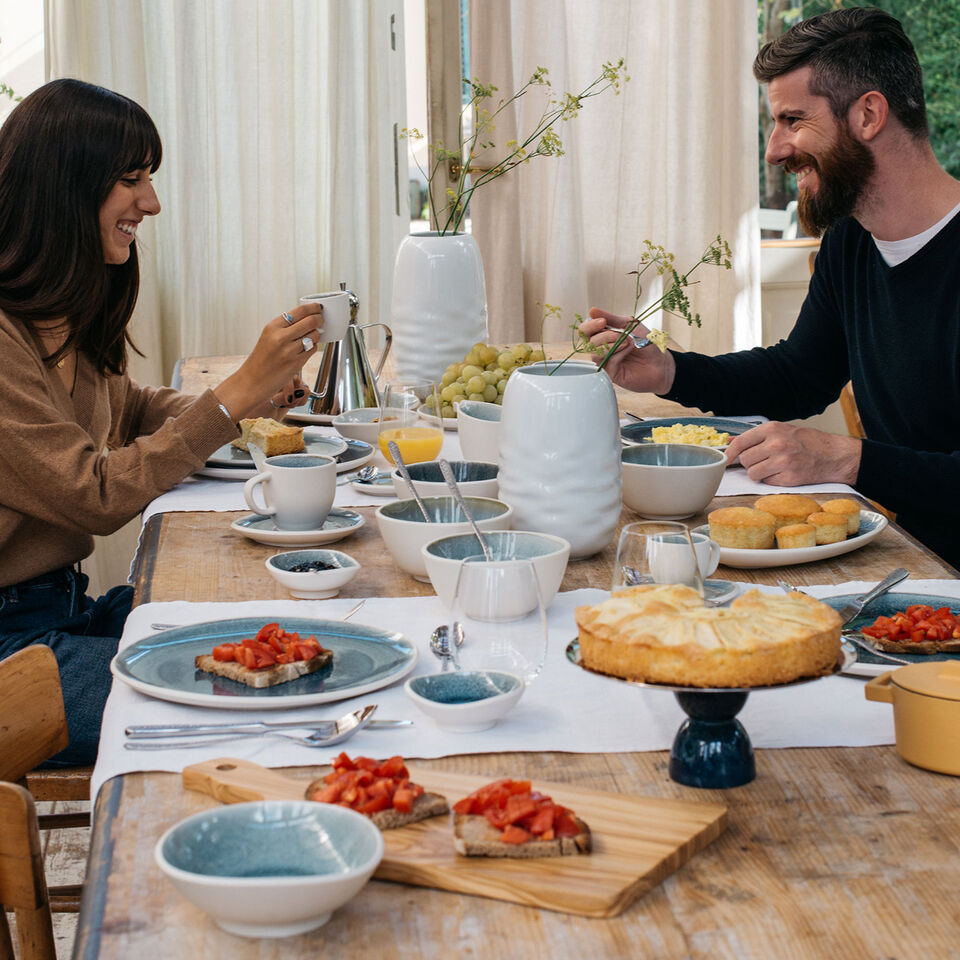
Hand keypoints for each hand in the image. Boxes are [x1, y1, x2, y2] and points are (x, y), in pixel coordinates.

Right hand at [213, 305, 321, 420]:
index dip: (313, 308)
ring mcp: (289, 350)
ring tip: (310, 336)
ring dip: (316, 334)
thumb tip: (307, 318)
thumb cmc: (261, 359)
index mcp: (273, 327)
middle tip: (321, 319)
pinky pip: (312, 349)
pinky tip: (306, 348)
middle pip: (311, 321)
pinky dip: (312, 347)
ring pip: (314, 335)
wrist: (252, 381)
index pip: (300, 311)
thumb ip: (285, 327)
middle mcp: (281, 337)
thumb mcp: (268, 336)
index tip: (318, 307)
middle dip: (319, 319)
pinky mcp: (296, 363)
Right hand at [578, 308, 675, 394]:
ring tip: (628, 342)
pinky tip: (629, 349)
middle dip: (604, 336)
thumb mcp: (629, 325)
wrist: (660, 361)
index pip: (586, 331)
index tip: (603, 321)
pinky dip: (619, 353)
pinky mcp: (611, 373)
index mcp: (604, 336)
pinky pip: (608, 362)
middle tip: (619, 334)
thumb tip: (592, 310)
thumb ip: (611, 319)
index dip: (590, 326)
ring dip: (612, 344)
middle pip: (588, 342)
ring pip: (595, 353)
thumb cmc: (646, 344)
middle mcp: (602, 349)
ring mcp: (606, 362)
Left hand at [725, 421, 861, 486]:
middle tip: (763, 461)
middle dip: (750, 463)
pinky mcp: (789, 478)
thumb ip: (755, 437)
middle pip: (745, 460)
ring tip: (772, 467)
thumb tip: (729, 441)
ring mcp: (783, 461)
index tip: (727, 458)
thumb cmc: (807, 442)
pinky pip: (766, 482)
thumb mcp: (782, 430)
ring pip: (752, 473)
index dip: (730, 452)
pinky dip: (771, 480)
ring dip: (759, 473)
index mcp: (772, 429)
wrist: (834, 455)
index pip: (740, 442)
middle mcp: (776, 444)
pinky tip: (783, 472)